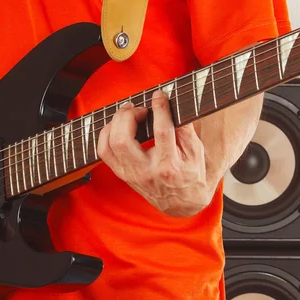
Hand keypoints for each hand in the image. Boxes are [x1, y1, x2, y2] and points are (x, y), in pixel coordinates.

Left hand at [97, 90, 217, 216]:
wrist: (181, 203)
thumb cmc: (190, 174)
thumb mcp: (196, 152)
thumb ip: (185, 128)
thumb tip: (172, 104)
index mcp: (168, 166)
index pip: (161, 131)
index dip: (159, 108)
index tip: (159, 95)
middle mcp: (146, 172)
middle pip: (123, 140)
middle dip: (127, 116)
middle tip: (139, 108)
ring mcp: (131, 174)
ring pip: (109, 145)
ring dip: (114, 123)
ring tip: (127, 113)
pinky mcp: (122, 174)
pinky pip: (104, 152)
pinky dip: (106, 134)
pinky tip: (117, 125)